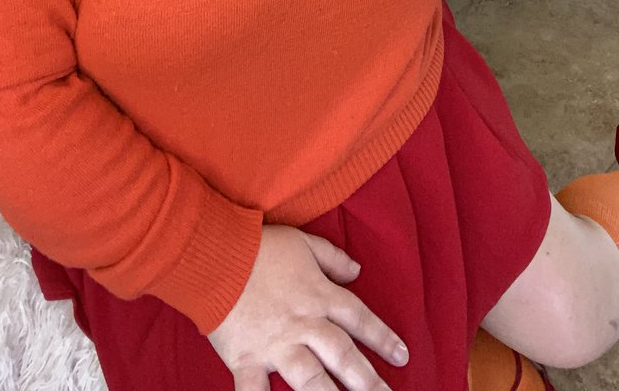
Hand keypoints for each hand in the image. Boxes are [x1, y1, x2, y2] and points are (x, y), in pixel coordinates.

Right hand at [208, 224, 407, 390]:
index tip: (401, 356)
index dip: (382, 338)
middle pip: (343, 355)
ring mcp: (277, 345)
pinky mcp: (247, 359)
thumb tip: (357, 270)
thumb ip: (332, 257)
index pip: (359, 319)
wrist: (217, 254)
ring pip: (312, 381)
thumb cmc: (260, 246)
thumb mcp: (303, 242)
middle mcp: (304, 324)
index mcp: (319, 295)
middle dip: (369, 381)